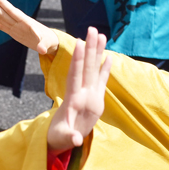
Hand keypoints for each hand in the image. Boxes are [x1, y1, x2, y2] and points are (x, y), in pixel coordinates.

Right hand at [0, 0, 59, 55]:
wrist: (50, 42)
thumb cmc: (49, 41)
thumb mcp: (47, 44)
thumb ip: (43, 46)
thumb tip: (43, 50)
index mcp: (26, 22)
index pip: (12, 11)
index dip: (3, 3)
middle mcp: (19, 23)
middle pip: (3, 12)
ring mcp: (15, 27)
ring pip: (0, 17)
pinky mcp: (13, 32)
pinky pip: (1, 26)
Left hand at [47, 27, 111, 151]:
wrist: (62, 138)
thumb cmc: (59, 138)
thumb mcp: (63, 139)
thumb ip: (70, 138)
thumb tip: (76, 140)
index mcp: (74, 99)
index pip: (76, 75)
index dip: (78, 60)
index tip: (80, 43)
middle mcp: (81, 93)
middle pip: (86, 67)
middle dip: (89, 48)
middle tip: (92, 29)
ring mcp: (89, 94)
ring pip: (93, 69)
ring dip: (97, 53)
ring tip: (101, 35)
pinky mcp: (95, 99)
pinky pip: (101, 80)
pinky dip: (104, 69)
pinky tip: (109, 57)